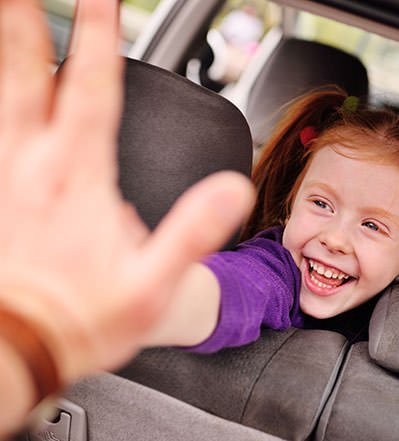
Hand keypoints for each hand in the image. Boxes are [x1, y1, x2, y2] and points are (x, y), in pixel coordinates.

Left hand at [0, 0, 253, 384]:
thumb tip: (233, 189)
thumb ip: (192, 231)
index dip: (100, 35)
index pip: (92, 89)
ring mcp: (0, 178)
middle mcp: (31, 166)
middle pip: (28, 75)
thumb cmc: (84, 317)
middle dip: (31, 22)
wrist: (19, 349)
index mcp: (78, 177)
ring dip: (5, 54)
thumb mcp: (153, 283)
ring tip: (8, 17)